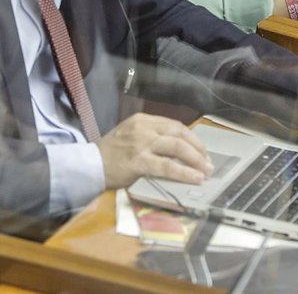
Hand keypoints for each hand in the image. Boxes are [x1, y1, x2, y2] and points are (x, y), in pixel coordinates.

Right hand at [97, 113, 212, 188]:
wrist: (89, 165)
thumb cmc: (111, 153)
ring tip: (206, 170)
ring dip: (195, 160)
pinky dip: (184, 172)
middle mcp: (144, 128)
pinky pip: (167, 166)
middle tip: (208, 162)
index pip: (174, 125)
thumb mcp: (131, 135)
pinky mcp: (139, 161)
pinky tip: (194, 178)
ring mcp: (141, 144)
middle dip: (198, 148)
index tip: (201, 150)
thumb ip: (151, 137)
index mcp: (143, 120)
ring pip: (177, 147)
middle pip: (179, 134)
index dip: (191, 138)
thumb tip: (179, 149)